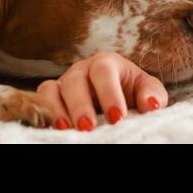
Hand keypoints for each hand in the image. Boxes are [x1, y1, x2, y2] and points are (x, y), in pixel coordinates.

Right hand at [35, 51, 168, 130]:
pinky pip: (40, 100)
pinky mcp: (52, 97)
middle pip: (75, 80)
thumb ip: (152, 94)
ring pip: (52, 89)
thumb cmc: (131, 92)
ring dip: (57, 110)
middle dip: (80, 104)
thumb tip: (151, 104)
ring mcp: (64, 82)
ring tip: (66, 129)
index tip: (117, 117)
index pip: (104, 71)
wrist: (117, 97)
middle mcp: (82, 69)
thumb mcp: (146, 90)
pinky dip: (44, 113)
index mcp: (107, 63)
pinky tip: (55, 129)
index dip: (109, 93)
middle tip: (88, 127)